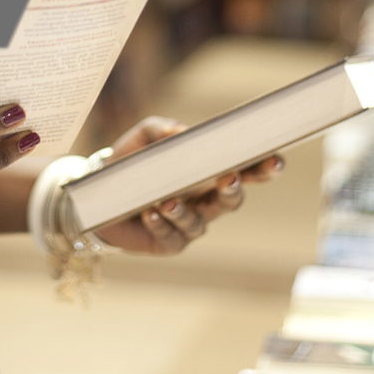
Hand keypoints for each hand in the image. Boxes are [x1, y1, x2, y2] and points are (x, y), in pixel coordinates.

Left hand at [91, 115, 283, 255]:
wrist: (97, 194)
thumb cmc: (132, 162)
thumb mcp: (144, 138)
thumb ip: (161, 129)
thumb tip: (180, 131)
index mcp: (208, 174)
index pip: (244, 170)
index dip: (263, 168)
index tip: (275, 160)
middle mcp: (205, 202)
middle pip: (232, 200)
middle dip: (234, 189)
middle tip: (228, 176)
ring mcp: (190, 225)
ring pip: (200, 223)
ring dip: (185, 211)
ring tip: (167, 200)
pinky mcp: (170, 244)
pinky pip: (172, 237)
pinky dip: (162, 224)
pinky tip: (150, 213)